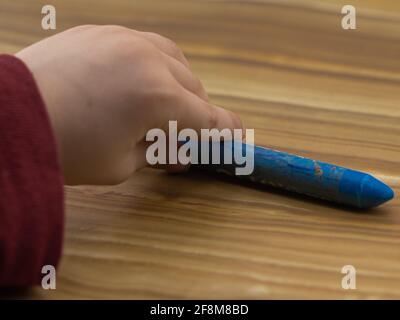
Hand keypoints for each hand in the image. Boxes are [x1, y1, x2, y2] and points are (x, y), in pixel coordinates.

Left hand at [16, 25, 242, 184]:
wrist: (10, 116)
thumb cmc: (67, 148)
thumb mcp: (122, 164)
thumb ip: (159, 155)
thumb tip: (181, 154)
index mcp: (160, 99)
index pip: (209, 118)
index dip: (225, 131)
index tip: (236, 138)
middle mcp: (151, 61)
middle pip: (194, 88)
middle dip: (194, 113)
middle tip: (182, 133)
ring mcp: (126, 39)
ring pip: (175, 59)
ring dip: (179, 82)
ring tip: (165, 102)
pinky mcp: (103, 31)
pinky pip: (144, 44)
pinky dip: (153, 64)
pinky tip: (139, 78)